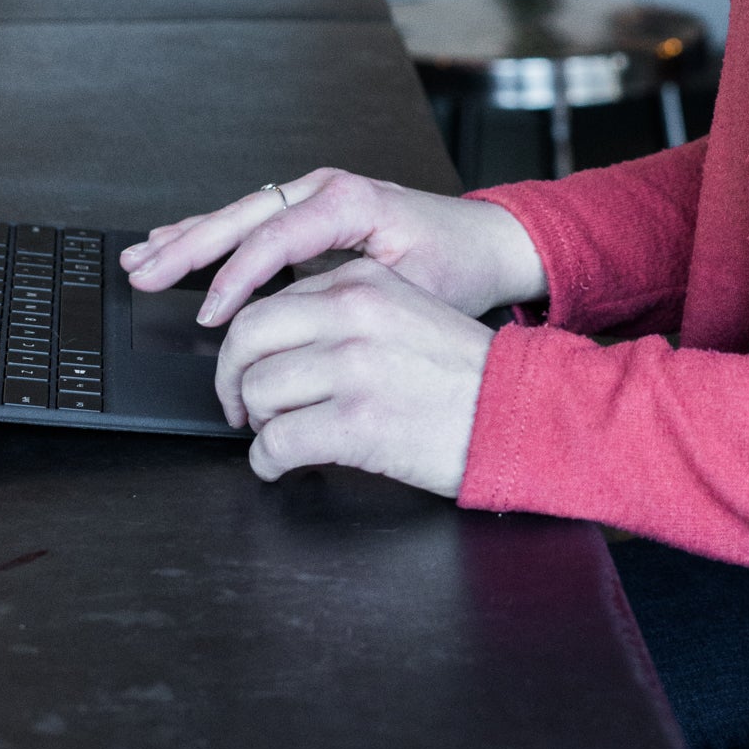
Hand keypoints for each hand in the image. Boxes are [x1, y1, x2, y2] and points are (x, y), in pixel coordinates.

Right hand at [120, 168, 545, 326]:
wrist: (484, 242)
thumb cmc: (456, 266)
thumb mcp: (413, 289)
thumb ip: (355, 300)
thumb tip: (303, 330)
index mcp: (349, 201)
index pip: (276, 238)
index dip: (237, 278)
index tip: (210, 315)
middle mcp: (326, 189)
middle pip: (244, 216)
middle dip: (190, 246)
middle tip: (144, 273)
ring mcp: (314, 195)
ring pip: (239, 213)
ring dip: (189, 237)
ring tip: (143, 256)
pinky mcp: (310, 212)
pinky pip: (251, 221)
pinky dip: (211, 234)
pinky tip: (177, 245)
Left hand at [211, 257, 492, 491]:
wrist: (517, 411)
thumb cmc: (464, 374)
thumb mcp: (404, 311)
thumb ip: (345, 312)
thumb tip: (282, 342)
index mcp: (362, 280)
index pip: (269, 302)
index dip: (247, 346)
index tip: (248, 369)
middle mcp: (352, 313)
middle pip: (246, 338)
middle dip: (231, 380)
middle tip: (239, 407)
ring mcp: (352, 367)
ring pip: (257, 393)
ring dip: (258, 426)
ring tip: (278, 438)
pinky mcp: (354, 423)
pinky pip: (276, 444)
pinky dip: (268, 464)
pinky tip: (283, 467)